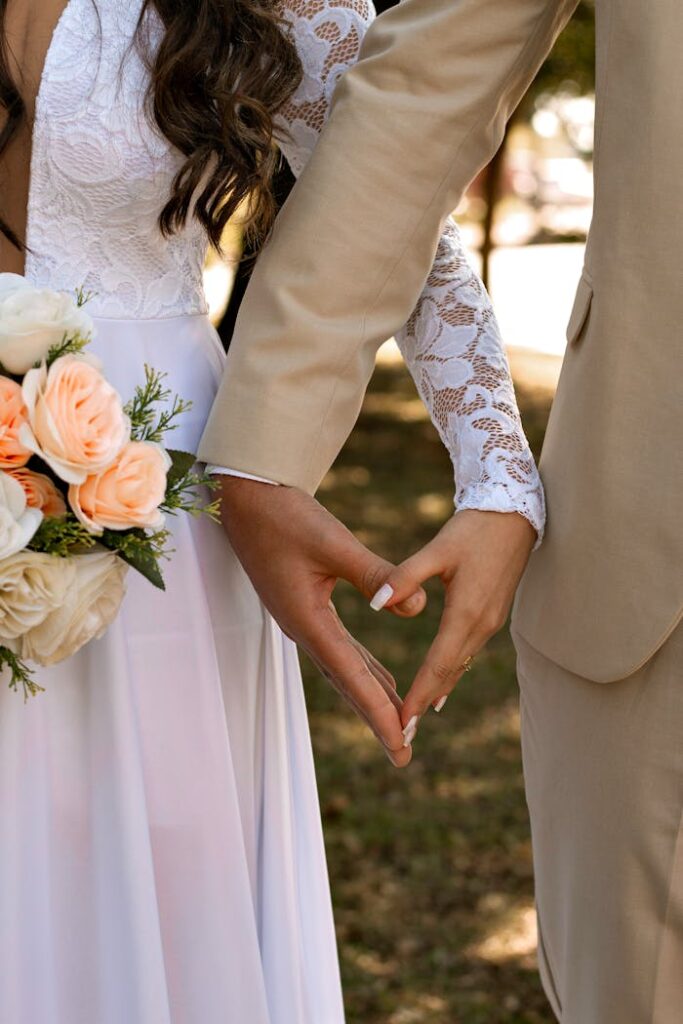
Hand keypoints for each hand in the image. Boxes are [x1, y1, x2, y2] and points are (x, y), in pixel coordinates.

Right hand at [217, 477, 425, 766]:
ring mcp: (302, 619)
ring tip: (399, 726)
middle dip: (376, 718)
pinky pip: (340, 648)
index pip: (351, 675)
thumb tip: (417, 609)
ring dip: (371, 696)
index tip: (402, 744)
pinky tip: (380, 676)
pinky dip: (363, 668)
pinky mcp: (304, 606)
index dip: (379, 711)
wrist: (243, 496)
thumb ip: (375, 575)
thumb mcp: (332, 542)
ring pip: (344, 669)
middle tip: (404, 755)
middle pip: (347, 683)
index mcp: (307, 619)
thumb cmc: (283, 514)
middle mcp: (303, 628)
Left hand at [375, 510, 535, 733]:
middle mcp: (482, 624)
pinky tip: (441, 684)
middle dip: (425, 703)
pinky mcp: (494, 614)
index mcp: (466, 613)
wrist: (516, 514)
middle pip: (449, 673)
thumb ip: (404, 578)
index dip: (418, 695)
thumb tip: (376, 603)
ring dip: (439, 690)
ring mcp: (492, 622)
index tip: (401, 721)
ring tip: (416, 716)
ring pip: (460, 665)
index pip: (437, 665)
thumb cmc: (474, 528)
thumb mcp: (437, 550)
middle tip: (403, 732)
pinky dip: (451, 671)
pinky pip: (468, 652)